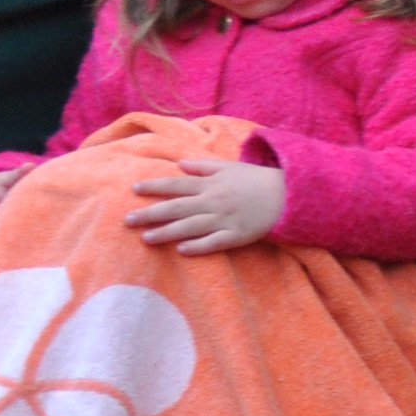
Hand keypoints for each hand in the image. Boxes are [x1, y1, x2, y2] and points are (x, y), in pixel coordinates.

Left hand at [127, 156, 287, 254]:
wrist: (289, 195)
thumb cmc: (256, 180)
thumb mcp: (230, 166)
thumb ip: (203, 166)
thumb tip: (179, 166)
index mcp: (211, 184)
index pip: (176, 184)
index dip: (154, 187)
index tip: (133, 189)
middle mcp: (213, 201)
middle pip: (176, 207)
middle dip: (150, 213)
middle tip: (127, 220)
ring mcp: (225, 219)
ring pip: (190, 227)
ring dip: (166, 232)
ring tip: (146, 238)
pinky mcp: (237, 235)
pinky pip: (214, 242)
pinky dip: (198, 246)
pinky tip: (181, 250)